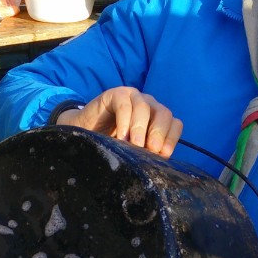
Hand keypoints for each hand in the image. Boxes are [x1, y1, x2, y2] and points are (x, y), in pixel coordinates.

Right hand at [57, 87, 181, 156]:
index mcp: (156, 119)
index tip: (163, 155)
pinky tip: (121, 135)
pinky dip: (125, 120)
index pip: (174, 124)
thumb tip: (157, 163)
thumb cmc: (110, 142)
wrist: (84, 131)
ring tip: (134, 145)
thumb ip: (145, 152)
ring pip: (145, 107)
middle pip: (164, 114)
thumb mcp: (132, 149)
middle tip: (151, 150)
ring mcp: (133, 97)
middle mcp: (149, 105)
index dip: (171, 138)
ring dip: (141, 127)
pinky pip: (125, 104)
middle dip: (159, 133)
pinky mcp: (116, 94)